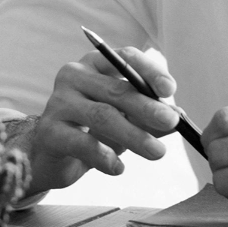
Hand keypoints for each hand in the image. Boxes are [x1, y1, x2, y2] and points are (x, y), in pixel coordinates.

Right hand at [16, 47, 181, 190]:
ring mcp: (58, 103)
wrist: (51, 157)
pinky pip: (82, 143)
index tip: (169, 90)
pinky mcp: (49, 131)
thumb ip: (147, 117)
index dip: (149, 71)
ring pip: (102, 116)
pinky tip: (119, 168)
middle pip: (116, 89)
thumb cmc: (91, 131)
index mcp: (94, 65)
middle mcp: (73, 77)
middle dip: (147, 107)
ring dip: (134, 135)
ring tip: (157, 152)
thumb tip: (178, 117)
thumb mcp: (124, 120)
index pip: (124, 58)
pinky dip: (105, 157)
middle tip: (171, 122)